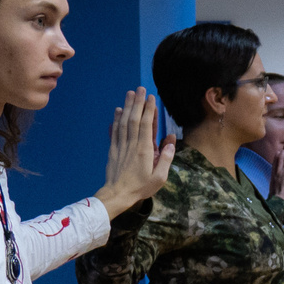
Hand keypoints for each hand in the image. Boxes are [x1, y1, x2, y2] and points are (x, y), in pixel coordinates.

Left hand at [95, 89, 174, 217]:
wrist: (117, 195)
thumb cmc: (140, 187)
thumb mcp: (159, 178)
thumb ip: (166, 159)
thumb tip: (170, 142)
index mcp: (144, 150)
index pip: (147, 125)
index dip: (149, 110)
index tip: (151, 98)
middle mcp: (132, 144)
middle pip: (134, 119)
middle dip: (138, 103)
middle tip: (140, 89)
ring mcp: (120, 146)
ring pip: (124, 122)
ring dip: (127, 107)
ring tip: (129, 94)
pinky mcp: (113, 149)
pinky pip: (114, 131)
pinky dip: (116, 120)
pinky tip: (117, 111)